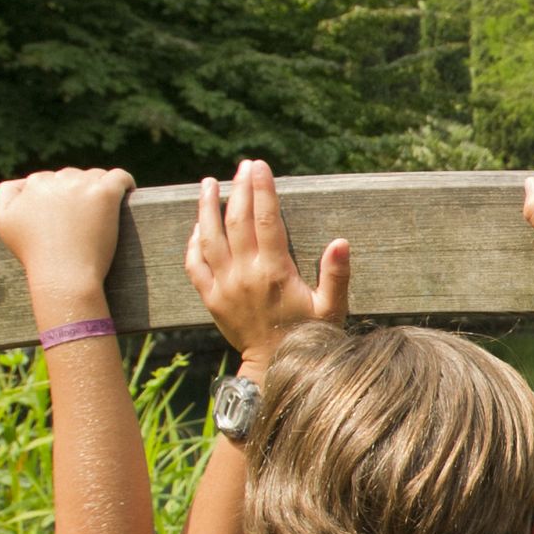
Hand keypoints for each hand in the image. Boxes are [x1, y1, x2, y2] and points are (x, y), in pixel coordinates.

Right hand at [0, 168, 135, 303]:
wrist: (63, 277)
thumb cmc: (36, 256)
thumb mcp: (4, 223)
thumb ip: (5, 195)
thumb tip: (22, 180)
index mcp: (32, 185)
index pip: (46, 179)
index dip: (55, 198)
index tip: (63, 217)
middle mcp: (54, 180)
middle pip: (70, 176)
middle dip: (75, 194)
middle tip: (81, 222)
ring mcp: (80, 185)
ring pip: (94, 176)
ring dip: (97, 191)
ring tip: (100, 215)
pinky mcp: (103, 194)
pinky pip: (120, 176)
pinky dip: (125, 182)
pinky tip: (128, 192)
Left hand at [189, 159, 348, 362]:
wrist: (274, 367)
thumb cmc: (309, 336)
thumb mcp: (332, 308)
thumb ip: (336, 275)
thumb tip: (340, 242)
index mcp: (274, 272)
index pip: (265, 219)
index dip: (262, 190)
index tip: (260, 166)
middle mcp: (244, 275)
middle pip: (235, 220)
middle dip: (239, 188)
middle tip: (243, 166)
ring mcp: (223, 286)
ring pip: (208, 237)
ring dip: (206, 207)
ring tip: (208, 183)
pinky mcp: (210, 298)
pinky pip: (193, 264)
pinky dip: (193, 242)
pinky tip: (197, 226)